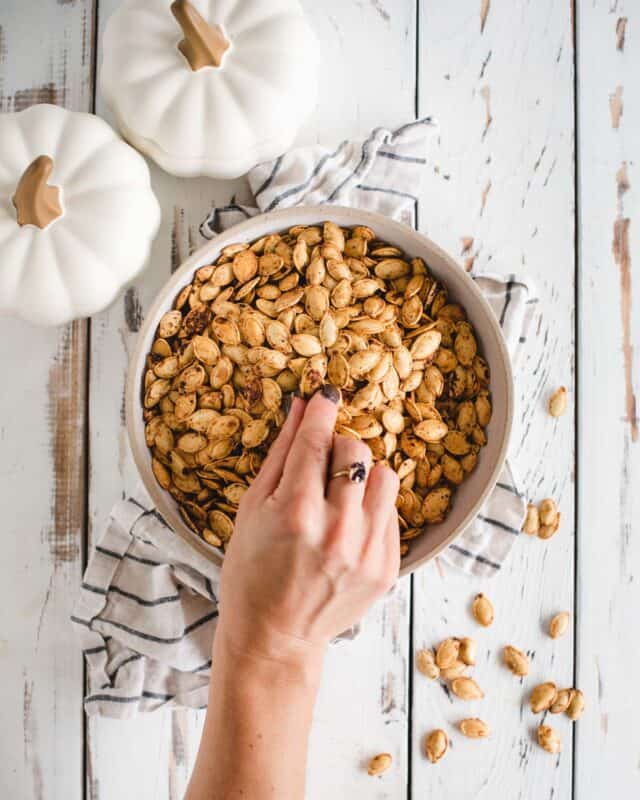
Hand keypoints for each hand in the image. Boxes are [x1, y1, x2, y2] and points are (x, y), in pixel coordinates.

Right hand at [217, 387, 400, 666]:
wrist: (274, 636)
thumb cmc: (251, 570)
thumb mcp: (252, 509)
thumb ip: (281, 454)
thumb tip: (301, 407)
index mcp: (296, 513)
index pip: (317, 440)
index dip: (321, 410)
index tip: (325, 395)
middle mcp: (337, 531)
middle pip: (356, 451)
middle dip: (337, 447)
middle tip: (320, 466)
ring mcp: (367, 552)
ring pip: (385, 476)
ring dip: (362, 476)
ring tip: (340, 497)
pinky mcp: (387, 569)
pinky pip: (392, 513)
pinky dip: (371, 510)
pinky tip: (347, 528)